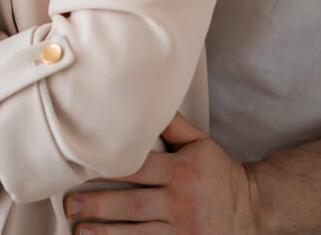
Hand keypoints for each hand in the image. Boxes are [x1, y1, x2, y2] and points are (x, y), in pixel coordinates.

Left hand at [64, 113, 258, 234]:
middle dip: (98, 205)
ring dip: (105, 234)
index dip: (109, 169)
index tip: (82, 169)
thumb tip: (149, 99)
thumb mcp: (200, 142)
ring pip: (136, 233)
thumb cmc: (219, 171)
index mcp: (181, 171)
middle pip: (132, 204)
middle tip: (70, 204)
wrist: (251, 209)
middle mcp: (180, 201)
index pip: (138, 169)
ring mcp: (181, 231)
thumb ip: (173, 125)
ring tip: (78, 230)